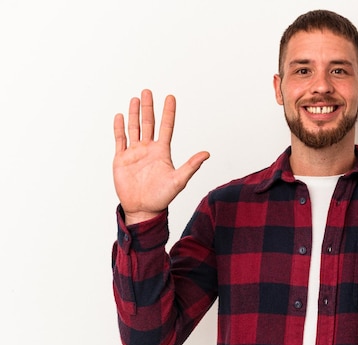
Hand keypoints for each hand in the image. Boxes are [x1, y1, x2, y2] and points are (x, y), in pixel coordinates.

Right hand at [113, 89, 209, 224]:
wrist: (143, 209)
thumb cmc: (162, 197)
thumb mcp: (179, 180)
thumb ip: (191, 165)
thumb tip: (207, 153)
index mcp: (162, 152)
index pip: (166, 127)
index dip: (168, 112)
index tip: (170, 97)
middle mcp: (149, 149)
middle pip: (148, 123)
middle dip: (148, 107)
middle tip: (148, 91)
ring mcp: (134, 153)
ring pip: (134, 128)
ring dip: (134, 114)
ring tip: (135, 99)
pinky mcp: (121, 159)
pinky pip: (120, 140)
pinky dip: (119, 128)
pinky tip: (120, 116)